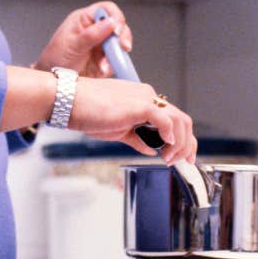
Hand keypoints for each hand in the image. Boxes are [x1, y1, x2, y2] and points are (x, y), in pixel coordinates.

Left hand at [32, 1, 132, 77]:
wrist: (55, 81)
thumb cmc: (55, 59)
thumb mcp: (72, 45)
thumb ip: (91, 34)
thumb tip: (110, 22)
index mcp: (84, 19)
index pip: (106, 9)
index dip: (115, 17)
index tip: (117, 30)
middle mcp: (95, 29)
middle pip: (119, 26)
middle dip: (122, 37)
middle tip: (122, 47)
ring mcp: (102, 44)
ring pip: (121, 43)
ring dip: (117, 54)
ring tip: (104, 64)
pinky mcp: (106, 59)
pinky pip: (118, 59)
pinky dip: (113, 65)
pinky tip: (102, 69)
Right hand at [68, 76, 196, 163]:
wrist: (70, 101)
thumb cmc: (87, 111)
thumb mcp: (117, 130)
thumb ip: (136, 138)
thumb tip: (150, 149)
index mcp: (143, 100)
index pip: (173, 119)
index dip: (181, 139)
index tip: (180, 156)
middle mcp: (148, 96)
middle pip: (182, 119)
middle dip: (187, 144)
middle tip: (182, 162)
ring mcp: (146, 99)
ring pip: (179, 121)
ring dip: (179, 144)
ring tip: (169, 158)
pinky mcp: (140, 105)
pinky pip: (166, 120)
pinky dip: (170, 135)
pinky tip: (164, 146)